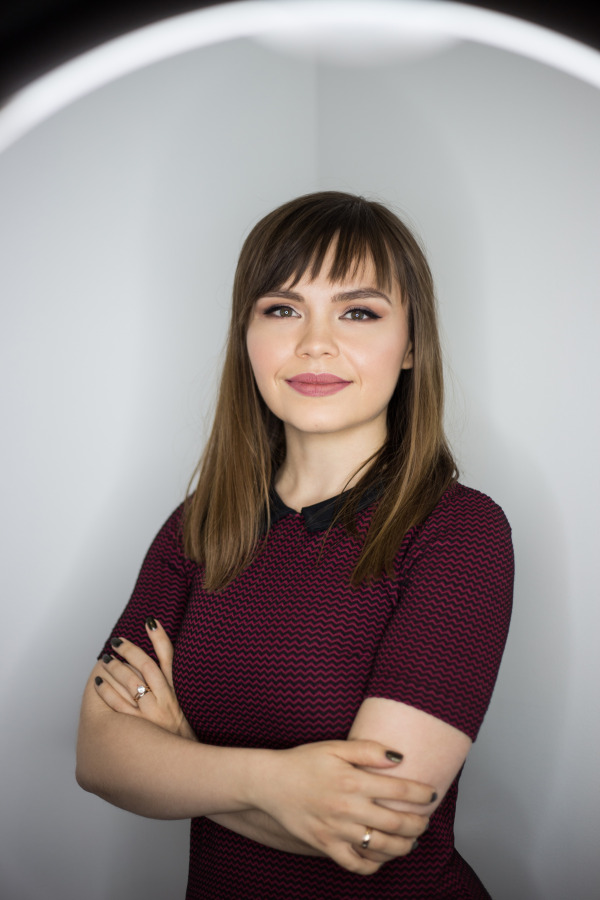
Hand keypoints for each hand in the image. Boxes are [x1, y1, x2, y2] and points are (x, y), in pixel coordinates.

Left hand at [93, 619, 196, 740]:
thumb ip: (172, 684)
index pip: (169, 657)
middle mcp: (165, 699)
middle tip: (117, 641)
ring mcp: (151, 713)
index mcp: (177, 691)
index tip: (149, 621)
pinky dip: (107, 691)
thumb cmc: (181, 734)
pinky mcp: (138, 728)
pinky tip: (99, 682)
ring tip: (105, 658)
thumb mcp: (184, 705)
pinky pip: (118, 705)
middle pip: (146, 666)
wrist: (184, 765)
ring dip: (116, 667)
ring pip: (131, 682)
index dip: (160, 638)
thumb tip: (161, 663)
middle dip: (130, 650)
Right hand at [250, 740, 433, 873]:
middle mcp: (348, 807)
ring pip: (381, 846)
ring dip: (403, 846)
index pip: (399, 789)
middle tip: (425, 820)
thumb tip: (399, 756)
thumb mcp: (335, 747)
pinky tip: (381, 857)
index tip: (432, 794)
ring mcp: (337, 830)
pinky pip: (355, 863)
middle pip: (397, 822)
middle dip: (418, 823)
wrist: (270, 782)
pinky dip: (373, 865)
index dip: (421, 793)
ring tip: (411, 841)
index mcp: (353, 780)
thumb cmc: (303, 761)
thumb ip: (368, 749)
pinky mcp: (325, 845)